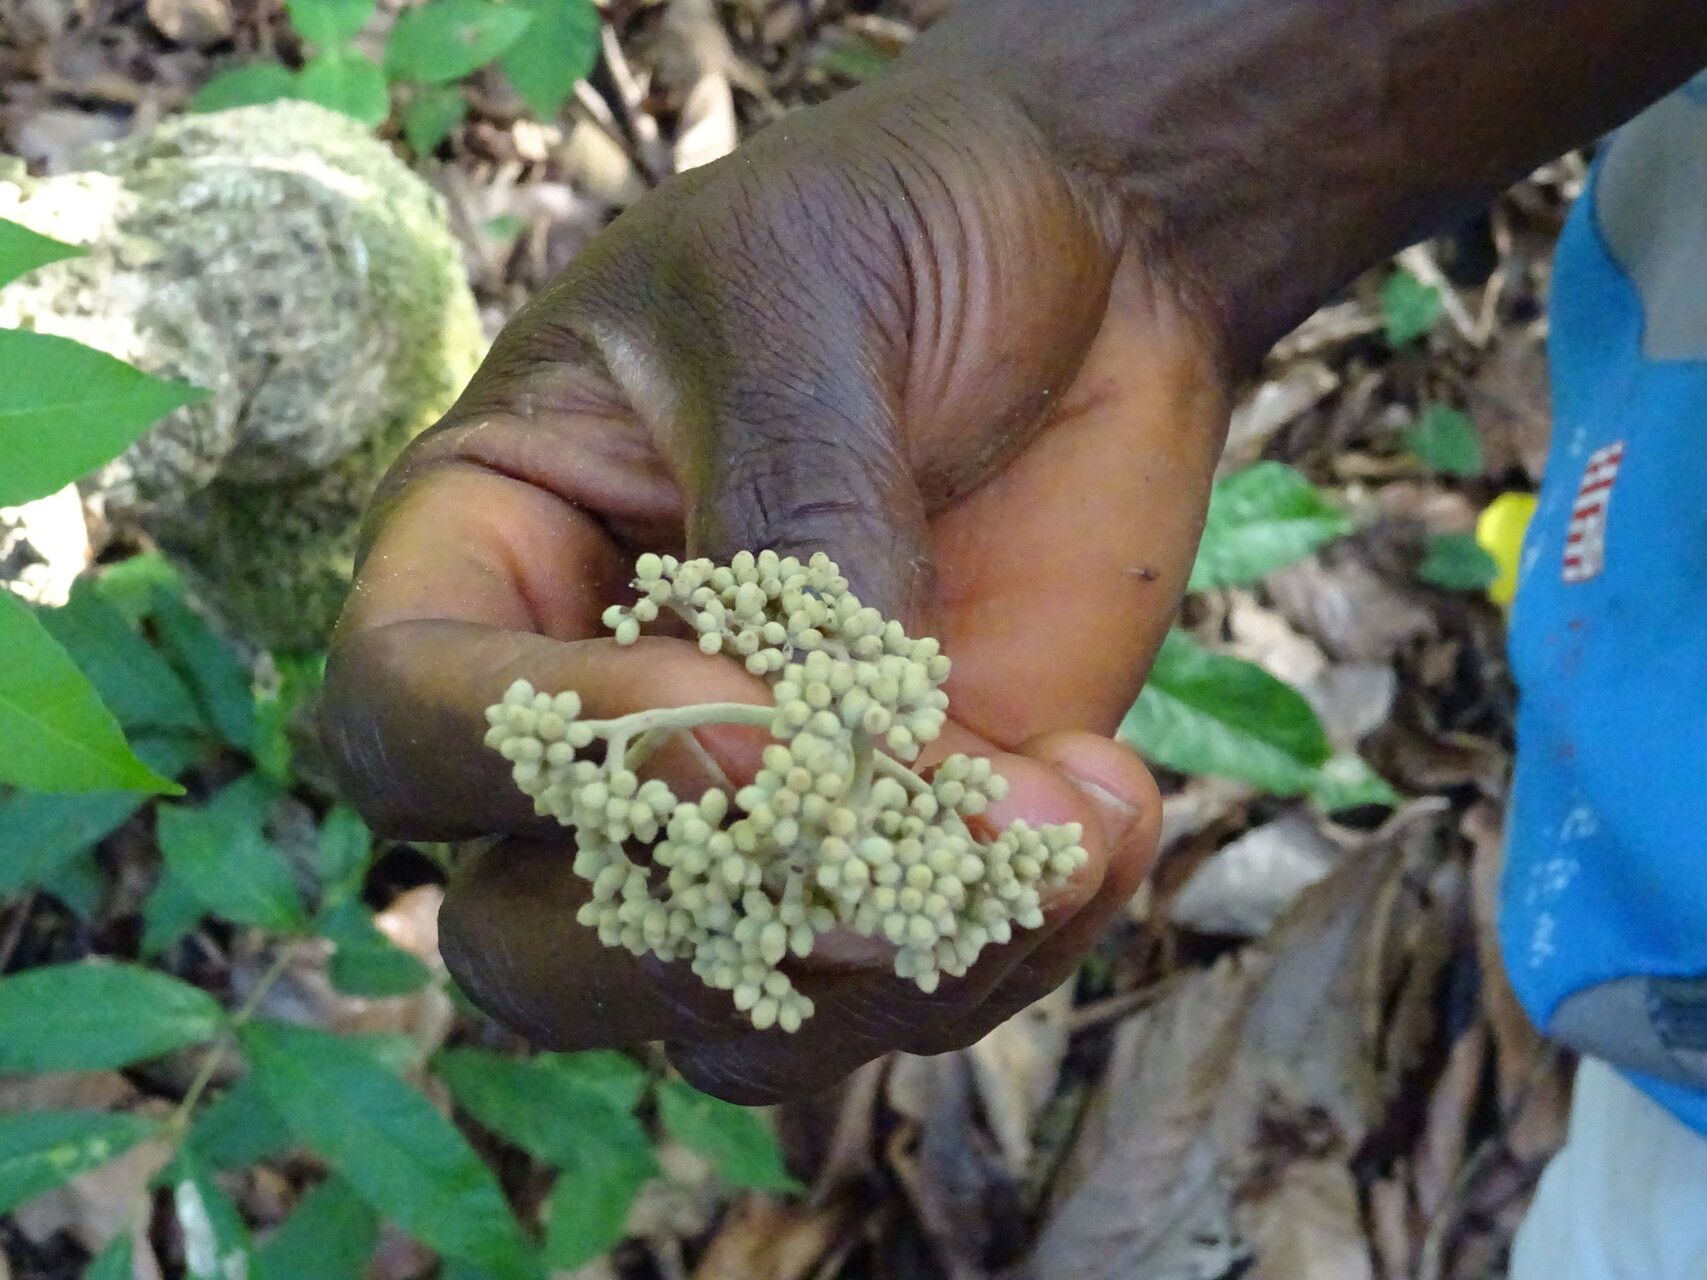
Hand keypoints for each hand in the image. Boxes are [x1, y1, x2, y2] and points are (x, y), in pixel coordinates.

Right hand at [321, 73, 1230, 1102]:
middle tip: (892, 849)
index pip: (404, 721)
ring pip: (718, 1012)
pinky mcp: (896, 844)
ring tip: (1064, 823)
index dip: (552, 754)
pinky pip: (898, 993)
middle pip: (523, 943)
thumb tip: (827, 759)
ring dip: (893, 968)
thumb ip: (787, 527)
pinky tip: (1105, 814)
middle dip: (700, 937)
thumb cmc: (895, 230)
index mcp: (494, 557)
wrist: (1085, 263)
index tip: (746, 705)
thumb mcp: (800, 307)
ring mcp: (749, 806)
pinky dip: (1006, 950)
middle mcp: (592, 715)